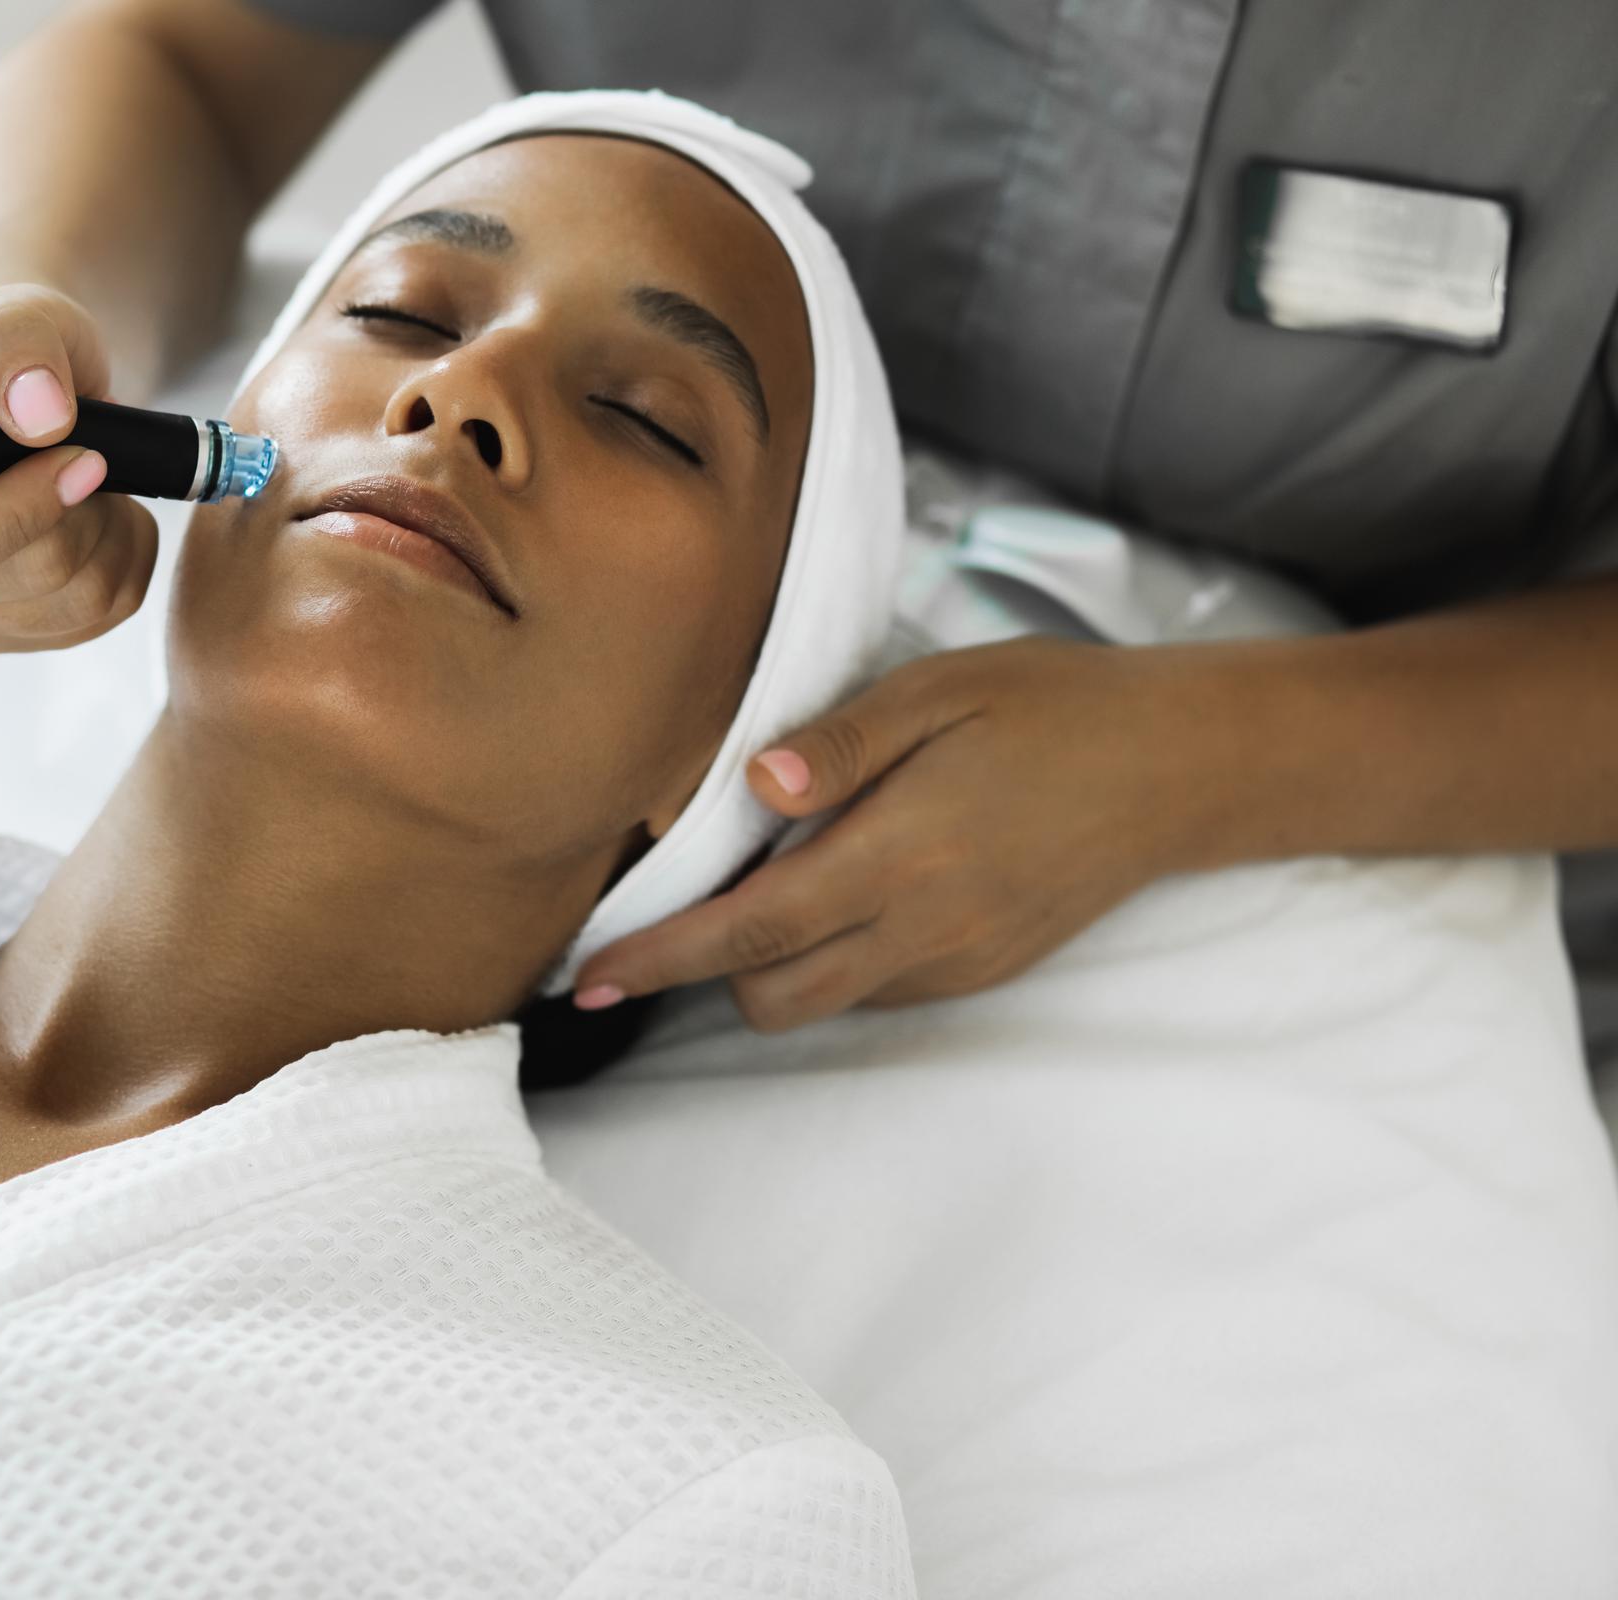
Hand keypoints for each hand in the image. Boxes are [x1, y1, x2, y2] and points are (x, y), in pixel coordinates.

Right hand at [0, 283, 158, 651]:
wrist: (31, 393)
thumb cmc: (11, 353)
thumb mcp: (12, 315)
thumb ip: (14, 342)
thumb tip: (37, 416)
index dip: (18, 515)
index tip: (84, 458)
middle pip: (18, 583)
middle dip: (85, 515)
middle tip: (94, 455)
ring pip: (72, 608)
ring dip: (115, 536)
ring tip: (100, 479)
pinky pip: (95, 624)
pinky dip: (125, 564)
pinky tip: (106, 516)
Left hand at [573, 637, 1221, 1029]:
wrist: (1178, 766)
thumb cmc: (1051, 708)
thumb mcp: (938, 693)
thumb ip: (838, 744)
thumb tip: (752, 783)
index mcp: (900, 856)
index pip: (749, 929)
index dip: (659, 956)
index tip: (587, 972)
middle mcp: (925, 930)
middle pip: (770, 992)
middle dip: (704, 967)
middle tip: (673, 903)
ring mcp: (957, 962)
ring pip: (822, 1001)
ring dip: (769, 966)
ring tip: (763, 886)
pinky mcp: (984, 972)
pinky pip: (878, 991)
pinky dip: (832, 960)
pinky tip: (841, 888)